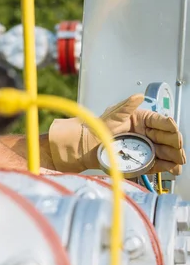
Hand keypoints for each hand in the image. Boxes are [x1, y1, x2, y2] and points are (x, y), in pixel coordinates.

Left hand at [48, 94, 185, 174]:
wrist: (86, 146)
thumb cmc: (98, 127)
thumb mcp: (112, 114)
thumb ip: (126, 106)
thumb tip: (138, 96)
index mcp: (142, 119)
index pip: (161, 122)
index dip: (170, 126)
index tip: (173, 130)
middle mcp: (146, 132)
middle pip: (166, 138)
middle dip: (175, 144)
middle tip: (178, 150)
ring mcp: (144, 146)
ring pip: (164, 151)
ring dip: (174, 157)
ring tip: (178, 162)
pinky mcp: (141, 160)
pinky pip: (157, 162)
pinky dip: (165, 166)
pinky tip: (172, 168)